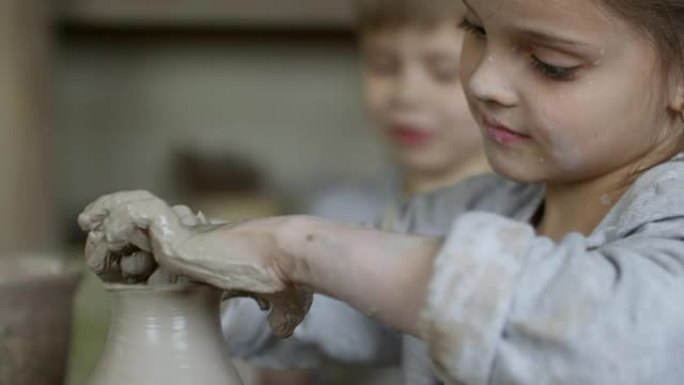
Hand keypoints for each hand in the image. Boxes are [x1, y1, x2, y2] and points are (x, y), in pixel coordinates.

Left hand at [78, 190, 311, 336]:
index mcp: (211, 248)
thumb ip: (278, 313)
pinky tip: (103, 234)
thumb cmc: (285, 275)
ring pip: (137, 208)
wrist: (285, 258)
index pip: (169, 235)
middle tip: (92, 224)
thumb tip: (282, 330)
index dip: (142, 239)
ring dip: (110, 211)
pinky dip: (116, 222)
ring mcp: (185, 231)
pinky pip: (135, 218)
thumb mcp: (280, 298)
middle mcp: (195, 234)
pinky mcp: (178, 231)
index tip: (124, 253)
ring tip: (87, 220)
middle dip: (118, 215)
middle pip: (147, 215)